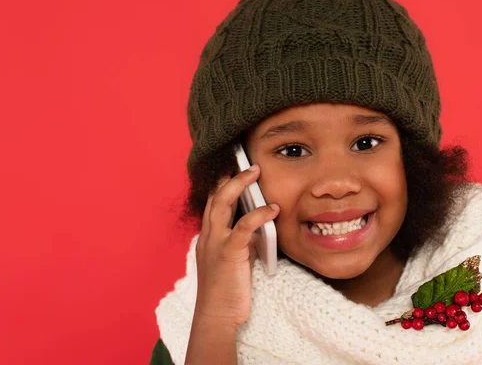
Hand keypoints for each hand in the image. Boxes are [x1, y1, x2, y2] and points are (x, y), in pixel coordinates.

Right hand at [193, 164, 279, 327]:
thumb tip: (259, 224)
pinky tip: (273, 209)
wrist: (217, 315)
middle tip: (250, 165)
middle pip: (214, 196)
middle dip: (231, 177)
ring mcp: (216, 243)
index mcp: (208, 236)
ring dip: (239, 184)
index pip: (212, 202)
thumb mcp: (233, 258)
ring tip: (256, 173)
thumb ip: (240, 239)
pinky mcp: (229, 253)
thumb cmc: (226, 290)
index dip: (223, 184)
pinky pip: (243, 227)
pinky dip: (259, 215)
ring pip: (221, 203)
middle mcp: (208, 235)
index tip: (235, 169)